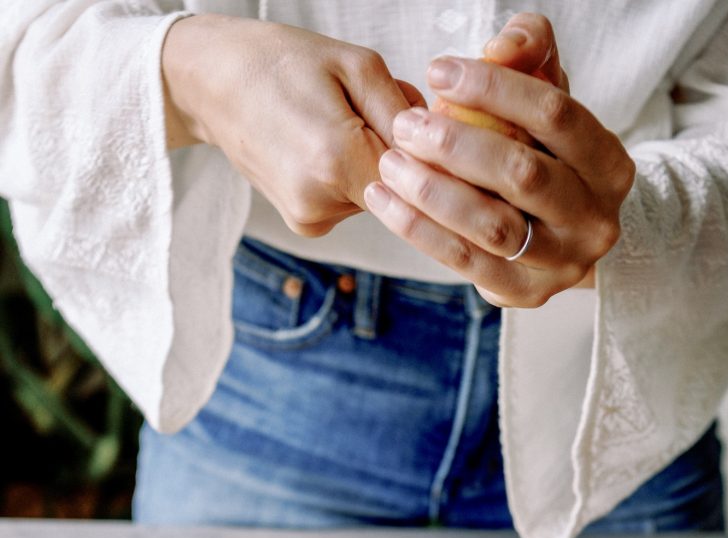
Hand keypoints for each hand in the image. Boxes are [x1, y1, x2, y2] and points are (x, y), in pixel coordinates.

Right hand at [162, 16, 423, 235]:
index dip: (443, 159)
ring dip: (382, 164)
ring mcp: (312, 220)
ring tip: (348, 122)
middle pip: (403, 193)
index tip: (456, 139)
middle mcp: (322, 202)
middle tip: (392, 111)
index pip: (423, 180)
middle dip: (413, 158)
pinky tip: (332, 146)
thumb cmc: (281, 62)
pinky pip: (355, 203)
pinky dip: (357, 177)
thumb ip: (406, 112)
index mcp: (337, 159)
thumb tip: (447, 146)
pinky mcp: (307, 225)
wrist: (213, 84)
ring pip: (380, 198)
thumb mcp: (356, 65)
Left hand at [363, 12, 634, 304]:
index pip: (556, 115)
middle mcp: (595, 220)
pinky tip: (385, 201)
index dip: (495, 88)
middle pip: (523, 175)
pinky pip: (466, 263)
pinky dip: (420, 230)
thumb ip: (531, 55)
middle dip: (456, 145)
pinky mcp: (525, 295)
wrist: (562, 235)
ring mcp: (563, 265)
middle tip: (406, 125)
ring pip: (493, 227)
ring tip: (390, 162)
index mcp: (610, 165)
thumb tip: (502, 47)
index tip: (439, 71)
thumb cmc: (547, 155)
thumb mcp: (548, 98)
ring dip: (432, 193)